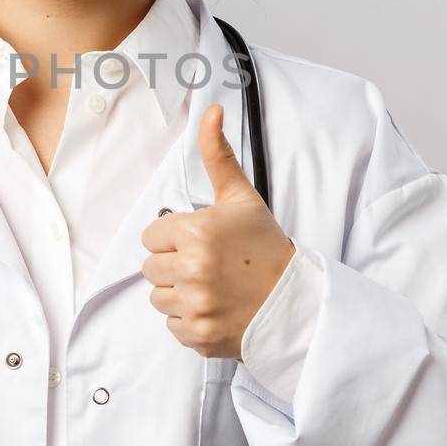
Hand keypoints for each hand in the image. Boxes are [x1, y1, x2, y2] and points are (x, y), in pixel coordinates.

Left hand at [141, 103, 296, 358]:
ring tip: (212, 287)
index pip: (152, 236)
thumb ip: (218, 155)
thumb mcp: (241, 198)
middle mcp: (191, 270)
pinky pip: (171, 325)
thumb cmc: (266, 247)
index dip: (174, 238)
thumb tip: (211, 110)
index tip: (201, 242)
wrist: (295, 302)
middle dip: (175, 265)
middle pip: (151, 267)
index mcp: (195, 232)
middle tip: (209, 265)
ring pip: (158, 297)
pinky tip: (215, 309)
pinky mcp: (197, 335)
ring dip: (179, 294)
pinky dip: (189, 320)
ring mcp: (194, 305)